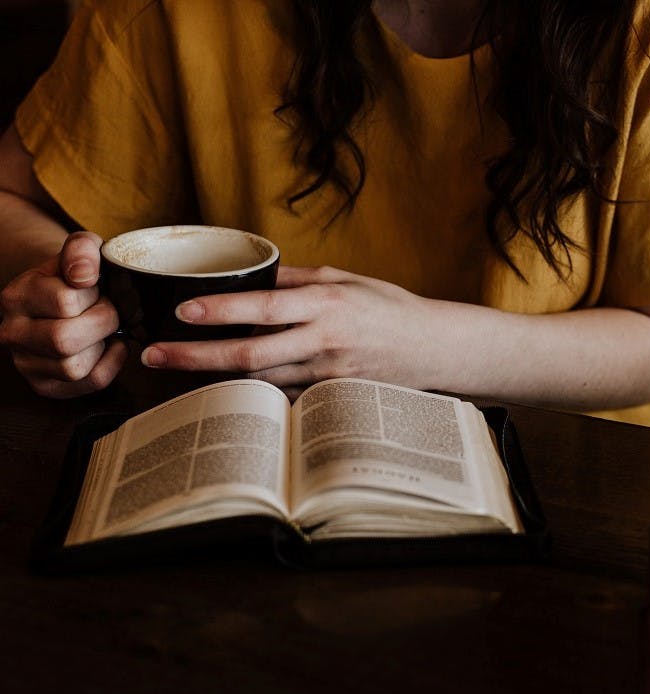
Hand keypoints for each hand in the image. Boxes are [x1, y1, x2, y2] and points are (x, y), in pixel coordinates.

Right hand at [0, 231, 126, 397]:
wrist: (62, 300)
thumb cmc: (76, 277)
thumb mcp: (79, 252)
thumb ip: (83, 250)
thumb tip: (83, 276)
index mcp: (16, 297)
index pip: (64, 301)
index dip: (94, 295)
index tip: (97, 290)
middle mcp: (12, 333)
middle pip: (64, 340)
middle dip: (102, 323)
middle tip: (109, 312)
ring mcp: (26, 364)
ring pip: (74, 367)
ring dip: (103, 345)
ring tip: (104, 329)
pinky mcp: (46, 386)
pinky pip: (90, 382)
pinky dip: (112, 363)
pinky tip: (110, 346)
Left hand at [140, 266, 439, 396]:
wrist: (431, 349)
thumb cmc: (389, 307)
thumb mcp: (346, 278)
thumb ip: (297, 279)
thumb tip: (251, 276)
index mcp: (326, 303)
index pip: (265, 305)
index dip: (222, 310)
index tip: (182, 312)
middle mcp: (323, 340)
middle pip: (251, 354)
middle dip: (197, 357)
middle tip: (154, 356)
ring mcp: (326, 374)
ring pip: (260, 381)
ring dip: (216, 378)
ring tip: (176, 370)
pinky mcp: (330, 397)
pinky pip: (282, 396)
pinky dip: (253, 392)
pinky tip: (226, 389)